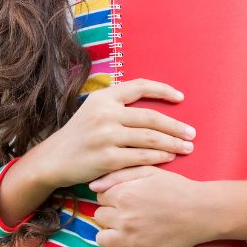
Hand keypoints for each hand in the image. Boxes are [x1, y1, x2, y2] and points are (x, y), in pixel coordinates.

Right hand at [33, 79, 195, 189]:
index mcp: (103, 97)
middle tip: (192, 133)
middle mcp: (105, 113)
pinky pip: (141, 157)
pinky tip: (169, 158)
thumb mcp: (93, 109)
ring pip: (150, 138)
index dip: (163, 90)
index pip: (140, 86)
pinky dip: (159, 158)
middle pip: (151, 117)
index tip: (181, 98)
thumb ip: (118, 103)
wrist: (54, 159)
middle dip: (176, 126)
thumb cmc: (80, 134)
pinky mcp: (107, 158)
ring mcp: (105, 136)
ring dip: (173, 144)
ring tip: (187, 147)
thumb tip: (152, 101)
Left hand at [89, 165, 208, 246]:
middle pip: (99, 216)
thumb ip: (118, 175)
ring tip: (124, 229)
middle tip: (127, 211)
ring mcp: (131, 238)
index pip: (100, 197)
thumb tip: (92, 185)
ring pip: (101, 238)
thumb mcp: (149, 172)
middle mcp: (124, 217)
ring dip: (110, 233)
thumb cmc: (176, 188)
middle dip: (110, 213)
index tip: (125, 197)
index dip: (112, 196)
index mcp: (124, 194)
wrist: (202, 211)